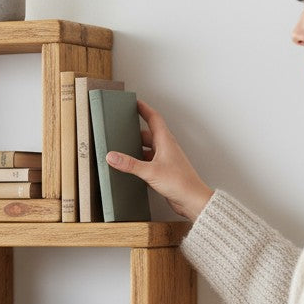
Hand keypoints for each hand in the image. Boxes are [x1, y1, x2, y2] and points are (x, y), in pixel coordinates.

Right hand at [104, 100, 212, 221]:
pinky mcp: (162, 171)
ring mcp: (164, 160)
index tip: (135, 103)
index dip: (144, 109)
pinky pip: (147, 161)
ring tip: (121, 149)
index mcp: (165, 142)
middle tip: (120, 128)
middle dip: (134, 131)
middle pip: (147, 134)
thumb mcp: (150, 171)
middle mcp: (165, 148)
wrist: (192, 200)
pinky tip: (130, 167)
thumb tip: (112, 156)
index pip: (154, 119)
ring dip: (135, 148)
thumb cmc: (180, 183)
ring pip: (147, 148)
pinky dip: (138, 162)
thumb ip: (129, 164)